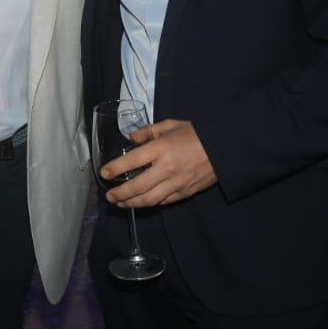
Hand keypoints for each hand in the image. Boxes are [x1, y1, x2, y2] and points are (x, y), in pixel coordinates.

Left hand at [99, 119, 216, 207]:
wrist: (223, 148)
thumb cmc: (195, 134)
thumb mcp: (170, 125)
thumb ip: (148, 131)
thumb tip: (131, 139)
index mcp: (161, 148)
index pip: (131, 161)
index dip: (115, 169)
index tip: (104, 173)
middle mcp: (166, 168)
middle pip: (137, 186)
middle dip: (120, 193)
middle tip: (109, 196)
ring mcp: (176, 183)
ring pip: (149, 199)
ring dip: (132, 203)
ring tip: (121, 203)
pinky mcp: (185, 192)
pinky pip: (163, 201)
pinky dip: (150, 203)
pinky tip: (142, 202)